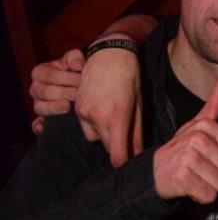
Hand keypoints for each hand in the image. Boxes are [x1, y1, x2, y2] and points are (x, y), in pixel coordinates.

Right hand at [30, 49, 84, 134]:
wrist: (79, 84)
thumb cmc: (75, 70)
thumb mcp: (74, 59)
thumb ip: (75, 58)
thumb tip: (77, 65)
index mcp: (40, 72)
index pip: (48, 74)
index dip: (64, 77)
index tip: (80, 80)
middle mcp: (36, 88)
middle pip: (44, 91)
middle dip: (63, 92)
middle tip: (79, 94)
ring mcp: (38, 103)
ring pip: (39, 107)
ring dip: (53, 108)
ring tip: (67, 106)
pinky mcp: (42, 118)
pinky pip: (36, 124)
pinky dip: (39, 127)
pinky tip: (44, 128)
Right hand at [75, 38, 142, 166]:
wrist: (109, 53)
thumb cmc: (130, 77)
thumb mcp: (138, 105)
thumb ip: (137, 132)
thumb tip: (138, 154)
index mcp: (116, 118)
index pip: (117, 154)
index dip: (123, 163)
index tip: (129, 165)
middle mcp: (97, 117)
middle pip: (107, 146)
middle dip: (117, 145)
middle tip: (128, 135)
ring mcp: (84, 112)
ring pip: (95, 137)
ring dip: (104, 134)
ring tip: (114, 116)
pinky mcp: (77, 107)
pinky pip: (86, 125)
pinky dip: (94, 123)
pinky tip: (103, 108)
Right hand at [153, 78, 217, 203]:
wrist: (153, 172)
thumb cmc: (180, 150)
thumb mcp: (196, 126)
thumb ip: (213, 107)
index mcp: (205, 126)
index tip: (211, 157)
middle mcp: (197, 139)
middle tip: (203, 171)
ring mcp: (188, 158)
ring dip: (211, 187)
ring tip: (196, 178)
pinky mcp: (182, 178)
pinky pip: (209, 195)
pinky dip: (201, 197)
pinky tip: (190, 188)